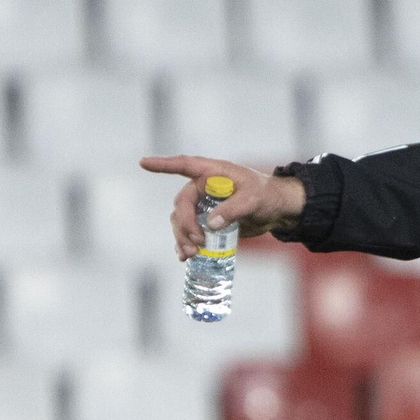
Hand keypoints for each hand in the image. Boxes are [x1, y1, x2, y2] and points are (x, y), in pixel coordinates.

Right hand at [139, 155, 307, 260]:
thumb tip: (211, 224)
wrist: (276, 210)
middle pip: (181, 204)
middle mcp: (203, 187)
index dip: (163, 164)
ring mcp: (203, 205)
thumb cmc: (267, 196)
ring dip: (182, 237)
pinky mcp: (206, 221)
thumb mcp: (254, 200)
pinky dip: (184, 243)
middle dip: (184, 225)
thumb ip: (233, 209)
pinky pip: (188, 231)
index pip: (184, 165)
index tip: (143, 162)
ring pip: (181, 221)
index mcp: (213, 173)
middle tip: (196, 242)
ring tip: (192, 253)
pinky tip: (185, 256)